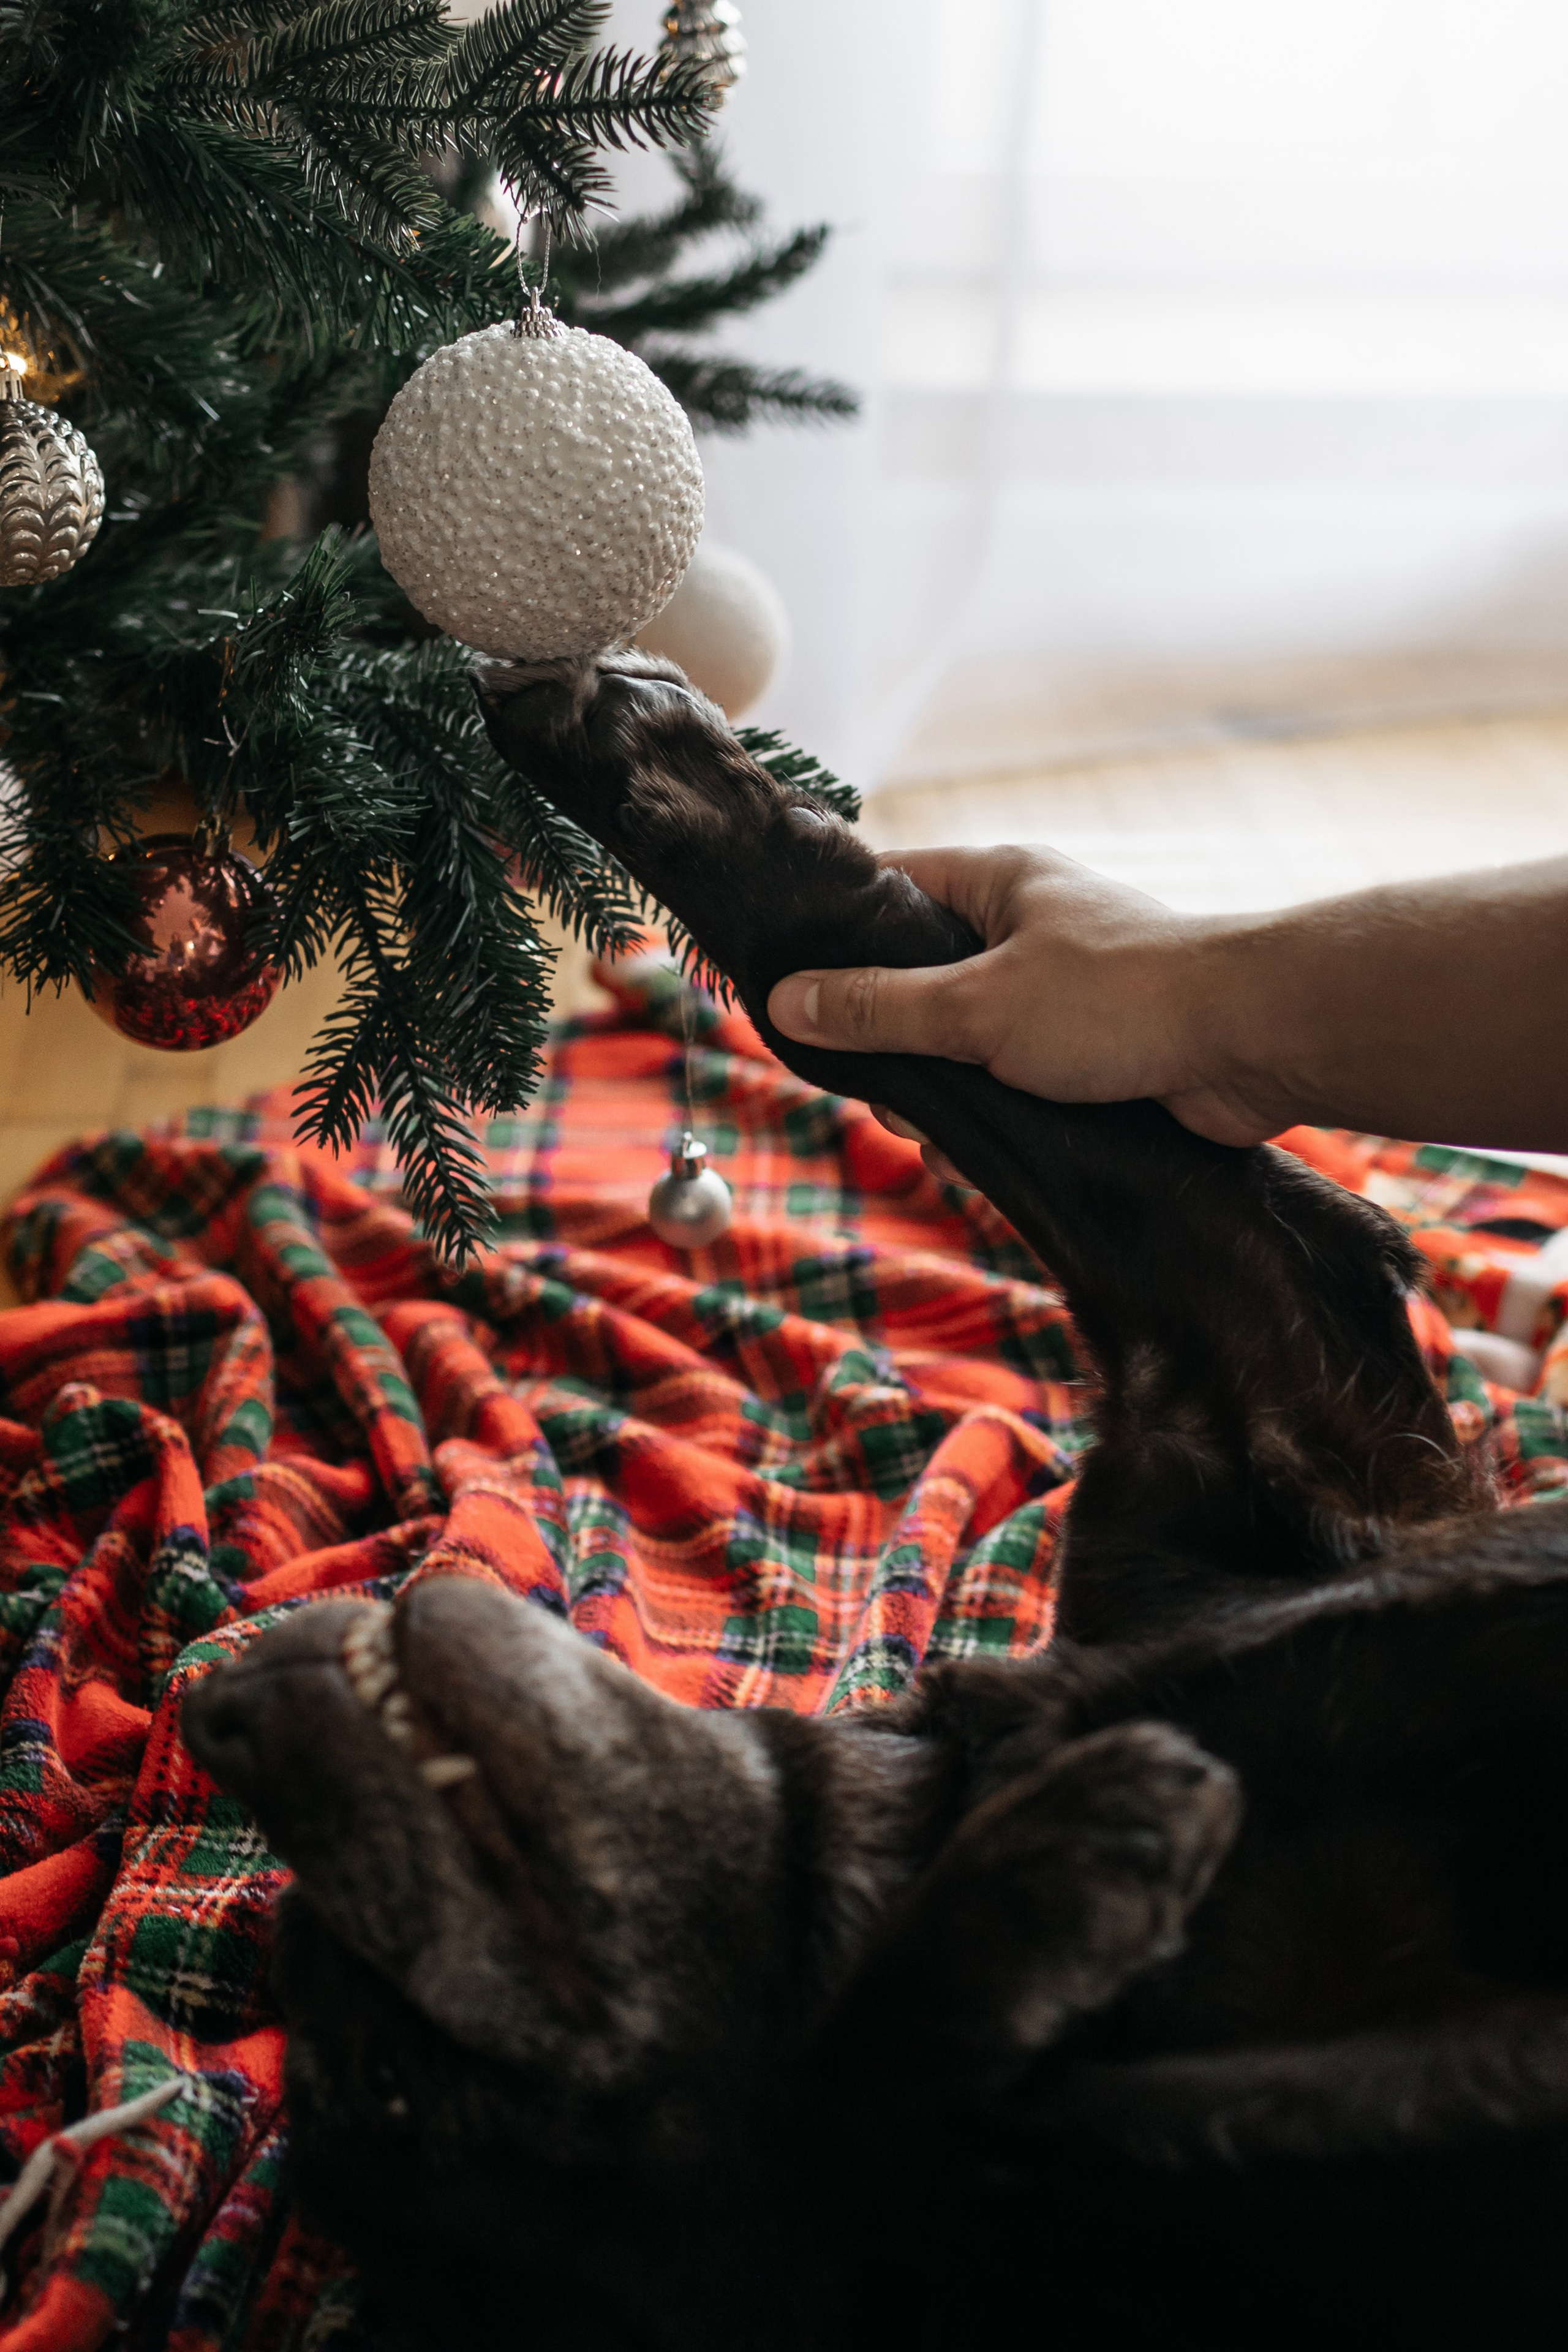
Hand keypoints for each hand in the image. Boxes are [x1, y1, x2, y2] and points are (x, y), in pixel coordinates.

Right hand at [766, 846, 1293, 1180]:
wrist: (1254, 1044)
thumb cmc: (1123, 999)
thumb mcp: (977, 1005)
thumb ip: (878, 1009)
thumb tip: (783, 1003)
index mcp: (997, 884)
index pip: (887, 888)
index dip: (833, 937)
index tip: (791, 990)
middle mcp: (1027, 930)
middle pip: (918, 981)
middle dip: (893, 1047)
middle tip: (888, 1094)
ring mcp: (1060, 994)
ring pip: (964, 1045)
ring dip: (944, 1096)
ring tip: (939, 1136)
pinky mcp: (1091, 1055)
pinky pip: (1014, 1086)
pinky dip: (992, 1121)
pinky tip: (977, 1157)